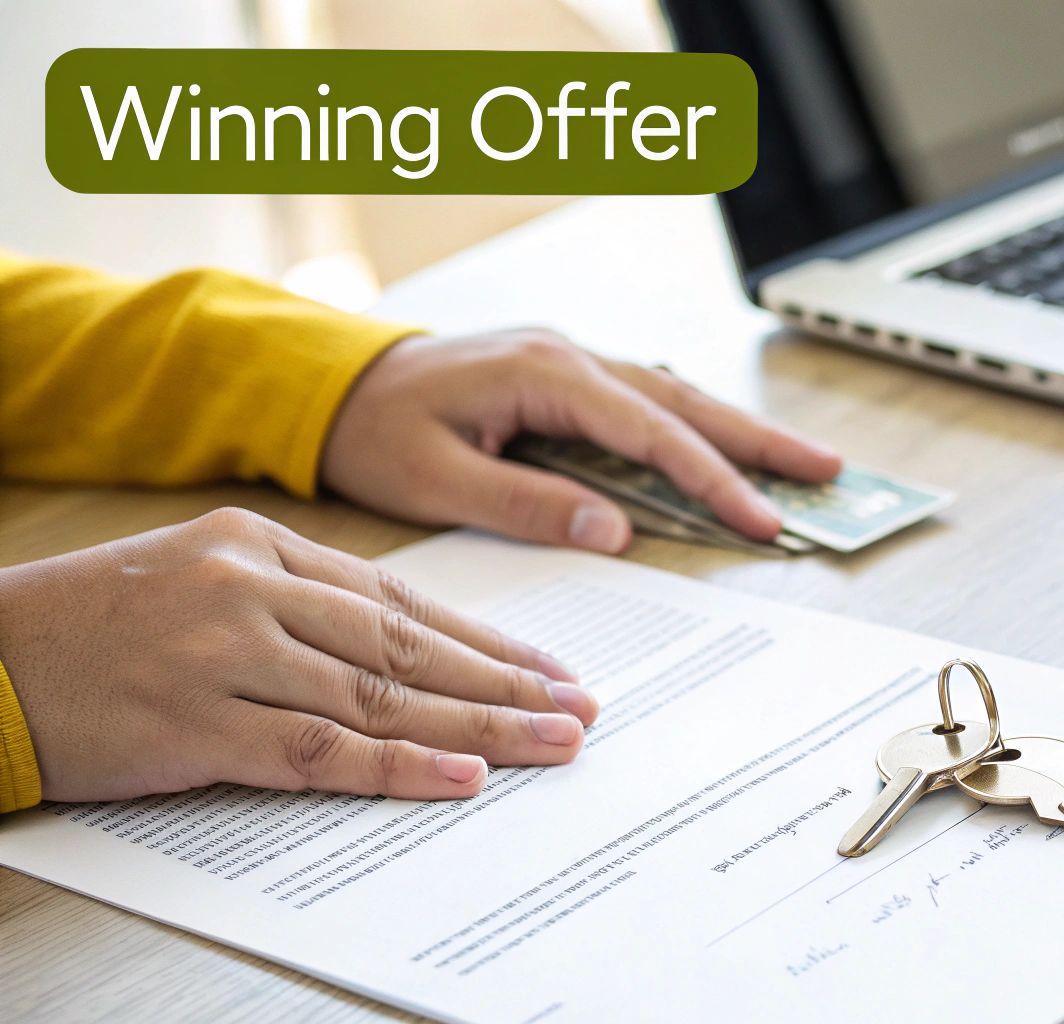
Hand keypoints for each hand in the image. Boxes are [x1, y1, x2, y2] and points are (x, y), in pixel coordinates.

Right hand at [0, 507, 599, 801]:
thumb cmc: (95, 623)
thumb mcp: (199, 577)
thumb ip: (295, 602)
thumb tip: (406, 649)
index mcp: (260, 544)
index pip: (401, 597)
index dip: (484, 639)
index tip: (550, 668)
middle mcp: (252, 589)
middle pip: (408, 643)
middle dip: (505, 681)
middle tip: (580, 709)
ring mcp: (225, 655)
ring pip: (381, 694)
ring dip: (477, 725)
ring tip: (551, 745)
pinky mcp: (196, 724)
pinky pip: (318, 750)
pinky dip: (396, 764)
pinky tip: (459, 776)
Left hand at [323, 330, 842, 552]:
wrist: (328, 382)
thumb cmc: (372, 430)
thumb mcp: (435, 478)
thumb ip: (526, 501)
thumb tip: (615, 529)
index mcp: (543, 374)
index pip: (650, 433)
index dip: (712, 479)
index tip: (761, 520)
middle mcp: (568, 356)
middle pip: (684, 401)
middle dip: (758, 440)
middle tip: (829, 471)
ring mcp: (570, 360)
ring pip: (673, 395)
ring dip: (737, 429)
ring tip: (801, 462)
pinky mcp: (564, 376)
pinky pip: (646, 400)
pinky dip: (694, 424)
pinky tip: (725, 443)